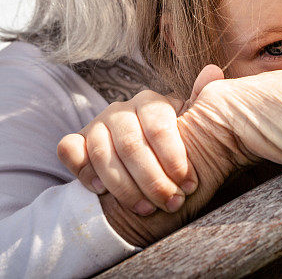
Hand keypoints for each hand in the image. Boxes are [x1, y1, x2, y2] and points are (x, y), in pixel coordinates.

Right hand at [57, 90, 197, 216]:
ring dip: (124, 187)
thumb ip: (201, 103)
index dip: (174, 157)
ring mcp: (96, 125)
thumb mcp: (192, 126)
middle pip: (131, 144)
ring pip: (101, 152)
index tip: (189, 183)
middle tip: (171, 202)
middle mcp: (121, 110)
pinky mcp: (77, 141)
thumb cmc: (173, 147)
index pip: (159, 126)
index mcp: (151, 102)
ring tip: (146, 208)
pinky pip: (69, 149)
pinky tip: (100, 190)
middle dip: (153, 179)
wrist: (146, 164)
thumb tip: (213, 72)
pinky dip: (82, 169)